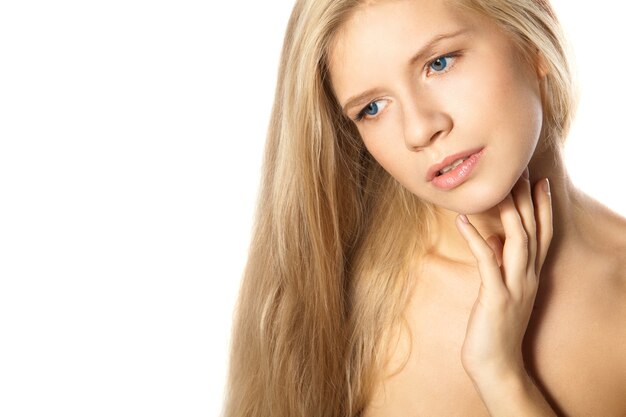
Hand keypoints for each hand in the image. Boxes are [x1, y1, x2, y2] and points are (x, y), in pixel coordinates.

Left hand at [455, 167, 552, 380]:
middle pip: (532, 231)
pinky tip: (462, 220)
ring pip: (518, 241)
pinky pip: (487, 262)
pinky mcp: (495, 298)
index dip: (542, 208)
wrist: (496, 366)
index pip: (542, 235)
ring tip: (499, 186)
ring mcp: (514, 287)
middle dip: (528, 200)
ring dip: (509, 212)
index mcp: (529, 275)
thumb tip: (491, 237)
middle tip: (523, 170)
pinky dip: (475, 238)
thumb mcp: (499, 290)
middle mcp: (527, 278)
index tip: (539, 181)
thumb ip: (499, 263)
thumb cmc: (494, 328)